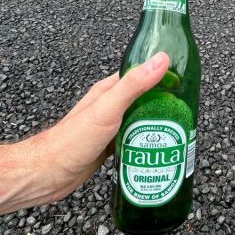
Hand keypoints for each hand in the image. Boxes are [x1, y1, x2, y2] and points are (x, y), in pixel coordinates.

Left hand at [27, 52, 169, 202]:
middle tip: (185, 110)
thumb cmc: (72, 141)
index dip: (162, 74)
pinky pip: (135, 138)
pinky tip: (158, 148)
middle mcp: (110, 105)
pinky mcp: (111, 145)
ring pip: (141, 119)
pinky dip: (147, 141)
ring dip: (157, 123)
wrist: (48, 175)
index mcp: (108, 89)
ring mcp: (111, 125)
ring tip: (177, 129)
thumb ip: (134, 84)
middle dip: (164, 102)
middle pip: (144, 98)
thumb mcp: (108, 108)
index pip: (141, 73)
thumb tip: (160, 59)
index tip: (183, 80)